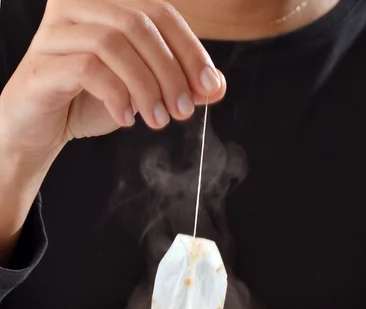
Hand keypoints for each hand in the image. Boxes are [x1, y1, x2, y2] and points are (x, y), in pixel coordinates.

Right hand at [0, 0, 224, 159]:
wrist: (41, 129)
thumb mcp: (142, 92)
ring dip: (146, 87)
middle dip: (170, 71)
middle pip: (140, 23)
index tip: (208, 88)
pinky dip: (116, 95)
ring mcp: (56, 30)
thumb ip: (176, 85)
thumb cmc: (88, 102)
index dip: (190, 49)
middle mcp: (77, 4)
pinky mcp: (44, 62)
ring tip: (158, 121)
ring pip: (115, 42)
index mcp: (105, 2)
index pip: (159, 12)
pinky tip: (126, 118)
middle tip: (182, 111)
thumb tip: (216, 87)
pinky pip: (88, 68)